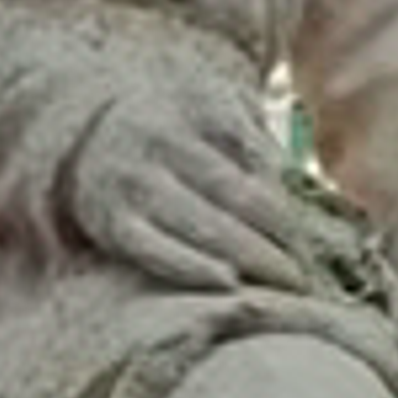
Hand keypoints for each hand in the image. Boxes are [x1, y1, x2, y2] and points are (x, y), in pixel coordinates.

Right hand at [51, 88, 316, 296]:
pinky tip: (228, 284)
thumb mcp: (211, 107)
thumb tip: (289, 183)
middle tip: (307, 278)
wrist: (87, 134)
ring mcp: (133, 182)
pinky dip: (192, 268)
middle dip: (278, 243)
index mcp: (195, 110)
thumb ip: (251, 137)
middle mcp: (161, 143)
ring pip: (204, 227)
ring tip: (284, 290)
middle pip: (238, 198)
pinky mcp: (111, 221)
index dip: (288, 213)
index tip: (310, 246)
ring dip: (251, 261)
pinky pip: (155, 252)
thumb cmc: (173, 129)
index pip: (257, 165)